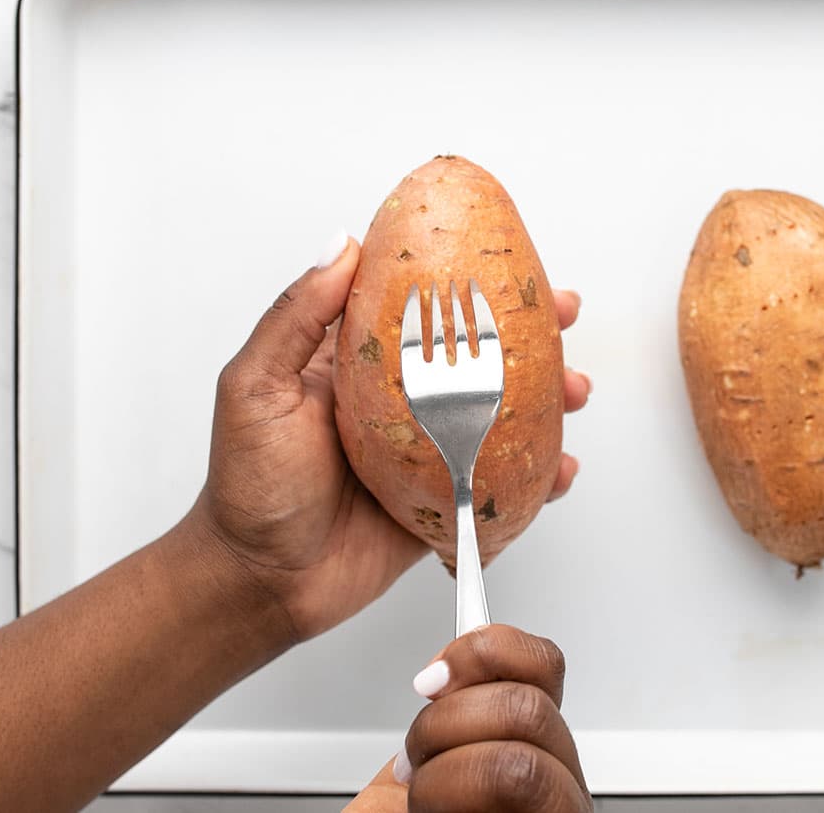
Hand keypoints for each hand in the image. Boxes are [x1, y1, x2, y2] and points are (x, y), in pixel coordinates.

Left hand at [188, 235, 589, 642]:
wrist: (261, 580)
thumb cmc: (247, 484)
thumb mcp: (256, 386)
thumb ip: (297, 317)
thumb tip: (342, 243)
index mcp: (357, 367)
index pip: (422, 309)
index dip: (469, 283)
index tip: (512, 262)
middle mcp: (400, 403)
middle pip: (477, 357)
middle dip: (530, 336)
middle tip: (566, 319)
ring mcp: (428, 454)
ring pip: (502, 416)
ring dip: (548, 401)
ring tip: (575, 392)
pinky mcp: (444, 503)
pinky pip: (502, 483)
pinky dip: (540, 477)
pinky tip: (562, 469)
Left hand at [345, 625, 591, 812]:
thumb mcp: (411, 776)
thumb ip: (443, 717)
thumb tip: (449, 662)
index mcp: (529, 750)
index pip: (545, 668)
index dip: (492, 651)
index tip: (436, 672)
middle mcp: (553, 787)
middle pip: (528, 709)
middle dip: (446, 726)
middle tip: (416, 762)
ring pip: (520, 762)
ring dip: (445, 776)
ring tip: (425, 800)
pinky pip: (511, 792)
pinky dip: (446, 801)